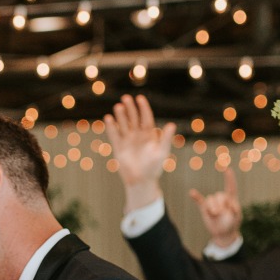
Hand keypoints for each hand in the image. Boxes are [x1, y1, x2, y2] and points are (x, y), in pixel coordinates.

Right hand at [105, 94, 176, 211]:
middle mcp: (138, 135)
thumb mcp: (162, 152)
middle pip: (133, 118)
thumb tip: (171, 125)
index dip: (143, 108)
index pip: (146, 118)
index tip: (140, 98)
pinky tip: (108, 118)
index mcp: (149, 135)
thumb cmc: (154, 168)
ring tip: (118, 106)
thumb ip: (166, 139)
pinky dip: (111, 127)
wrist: (141, 181)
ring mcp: (128, 141)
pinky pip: (114, 135)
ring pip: (123, 124)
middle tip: (126, 98)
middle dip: (130, 108)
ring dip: (120, 116)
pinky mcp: (119, 147)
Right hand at [190, 167, 241, 248]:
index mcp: (231, 199)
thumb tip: (231, 205)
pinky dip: (196, 196)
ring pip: (210, 199)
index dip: (229, 178)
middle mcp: (221, 199)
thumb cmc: (232, 224)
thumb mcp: (237, 218)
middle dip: (219, 205)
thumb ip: (235, 211)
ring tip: (215, 215)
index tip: (228, 169)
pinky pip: (199, 200)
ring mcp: (212, 203)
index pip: (230, 187)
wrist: (223, 233)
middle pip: (218, 195)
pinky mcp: (204, 208)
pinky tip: (192, 193)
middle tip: (221, 214)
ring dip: (212, 208)